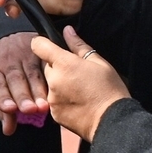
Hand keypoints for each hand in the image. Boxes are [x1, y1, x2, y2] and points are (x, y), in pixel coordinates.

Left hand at [0, 32, 48, 134]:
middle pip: (15, 80)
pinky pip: (46, 65)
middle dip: (23, 96)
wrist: (9, 37)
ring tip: (44, 107)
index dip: (3, 97)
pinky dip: (51, 78)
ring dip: (38, 91)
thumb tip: (8, 130)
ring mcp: (24, 55)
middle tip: (30, 110)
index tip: (10, 109)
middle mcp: (7, 62)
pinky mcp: (39, 51)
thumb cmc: (2, 70)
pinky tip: (56, 90)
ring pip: (32, 74)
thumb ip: (1, 109)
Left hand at [32, 26, 128, 142]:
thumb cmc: (109, 90)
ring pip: (50, 84)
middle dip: (58, 67)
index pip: (39, 46)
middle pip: (47, 66)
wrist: (112, 122)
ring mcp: (52, 99)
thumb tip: (67, 30)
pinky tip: (77, 102)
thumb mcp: (99, 62)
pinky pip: (53, 101)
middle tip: (77, 74)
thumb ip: (79, 45)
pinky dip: (61, 99)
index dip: (43, 43)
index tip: (51, 47)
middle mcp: (54, 80)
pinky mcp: (54, 114)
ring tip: (79, 90)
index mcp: (64, 64)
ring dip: (59, 84)